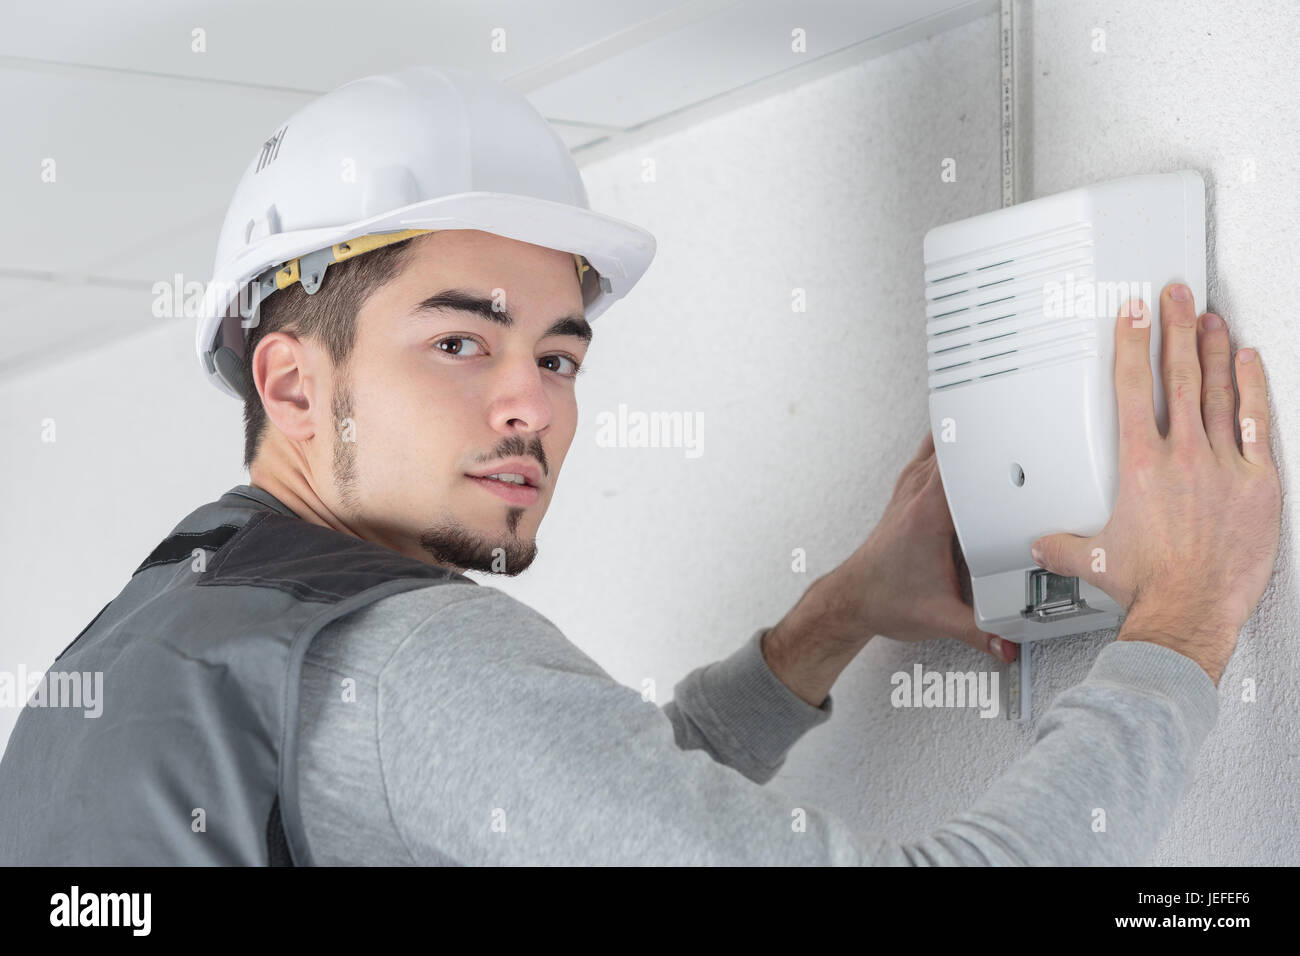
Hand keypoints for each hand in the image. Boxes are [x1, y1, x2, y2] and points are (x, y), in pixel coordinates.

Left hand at [829, 429, 1014, 662]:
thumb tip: (1011, 644)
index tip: (1014, 443)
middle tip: (1018, 438)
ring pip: (939, 443)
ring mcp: (909, 489)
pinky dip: (950, 448)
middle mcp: (916, 495)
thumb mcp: (939, 619)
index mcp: (926, 516)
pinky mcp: (908, 492)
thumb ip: (980, 633)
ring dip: (966, 438)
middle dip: (985, 438)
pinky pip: (931, 454)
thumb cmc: (883, 600)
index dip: (986, 449)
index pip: (958, 465)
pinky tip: (969, 455)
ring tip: (998, 437)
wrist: (852, 600)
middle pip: (953, 445)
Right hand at [1030, 284, 1281, 684]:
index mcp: (1139, 465)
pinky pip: (1257, 424)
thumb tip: (1043, 543)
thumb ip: (1062, 543)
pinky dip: (1253, 389)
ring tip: (1210, 318)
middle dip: (1176, 327)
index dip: (1133, 343)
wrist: (1187, 613)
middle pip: (1179, 375)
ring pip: (1219, 391)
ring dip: (1214, 349)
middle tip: (1176, 295)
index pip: (1133, 388)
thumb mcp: (1092, 560)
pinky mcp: (1258, 484)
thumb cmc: (1145, 588)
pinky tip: (1250, 364)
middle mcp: (1182, 457)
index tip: (1134, 315)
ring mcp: (1223, 467)